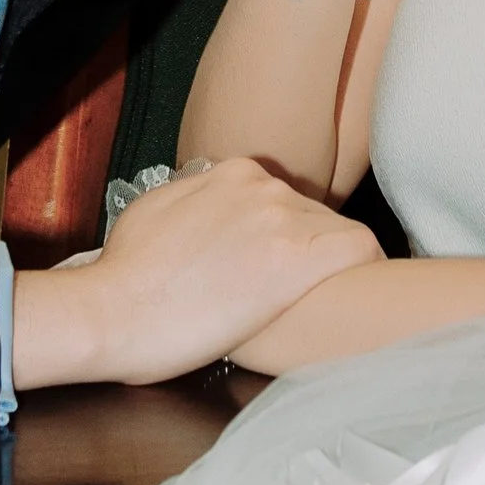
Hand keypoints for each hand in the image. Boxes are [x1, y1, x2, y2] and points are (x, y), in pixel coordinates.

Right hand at [8, 157, 381, 388]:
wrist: (113, 311)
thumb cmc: (124, 277)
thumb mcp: (156, 212)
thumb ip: (194, 202)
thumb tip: (205, 214)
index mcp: (229, 173)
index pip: (281, 199)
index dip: (285, 235)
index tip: (279, 265)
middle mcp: (261, 186)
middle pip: (312, 215)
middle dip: (308, 251)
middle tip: (301, 295)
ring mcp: (280, 219)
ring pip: (336, 232)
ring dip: (333, 266)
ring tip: (330, 301)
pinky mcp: (296, 260)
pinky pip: (360, 249)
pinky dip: (371, 266)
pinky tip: (369, 291)